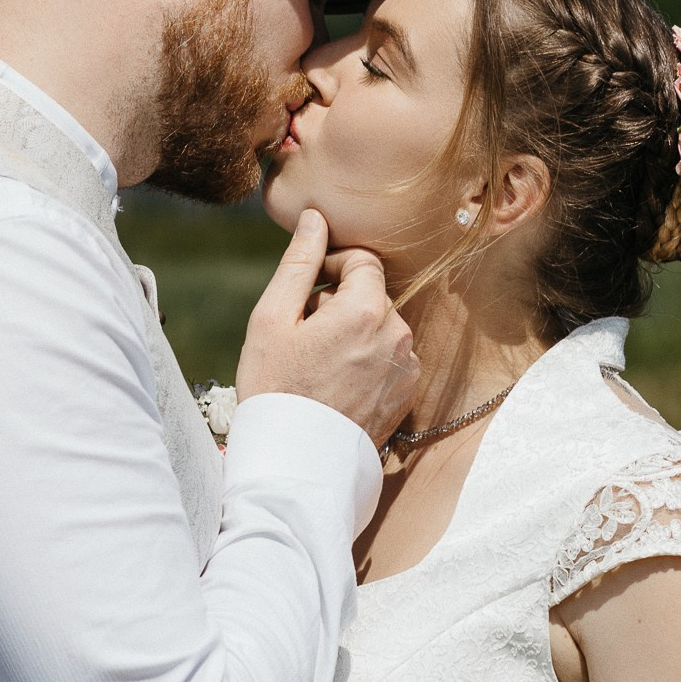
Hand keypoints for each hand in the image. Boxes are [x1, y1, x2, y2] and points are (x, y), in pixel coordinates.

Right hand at [236, 210, 418, 443]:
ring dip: (353, 333)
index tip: (307, 291)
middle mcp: (398, 334)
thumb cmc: (276, 388)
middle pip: (371, 295)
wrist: (297, 462)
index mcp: (366, 309)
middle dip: (339, 304)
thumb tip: (315, 218)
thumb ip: (299, 263)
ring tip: (317, 364)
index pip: (361, 260)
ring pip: (380, 328)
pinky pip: (389, 358)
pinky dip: (366, 361)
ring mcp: (407, 366)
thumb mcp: (272, 318)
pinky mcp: (408, 393)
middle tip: (302, 336)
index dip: (331, 266)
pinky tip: (336, 384)